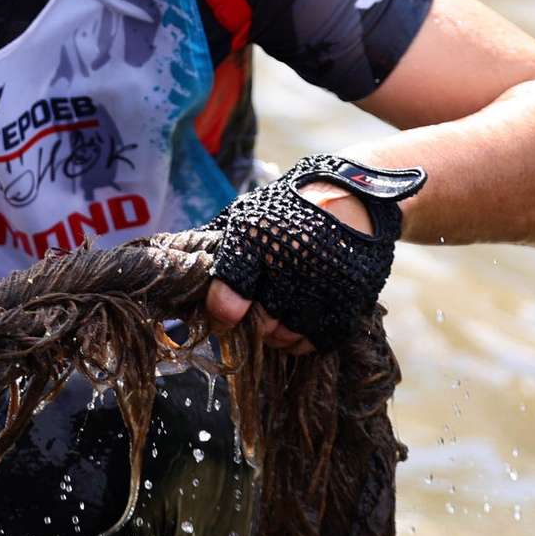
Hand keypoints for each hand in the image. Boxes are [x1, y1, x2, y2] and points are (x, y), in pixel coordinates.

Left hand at [200, 182, 370, 357]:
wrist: (355, 196)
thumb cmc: (289, 210)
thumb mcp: (248, 215)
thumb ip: (219, 247)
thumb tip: (179, 266)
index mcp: (257, 237)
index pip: (230, 292)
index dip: (220, 311)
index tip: (221, 316)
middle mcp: (290, 261)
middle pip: (261, 321)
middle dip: (252, 323)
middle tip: (252, 314)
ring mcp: (322, 282)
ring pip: (289, 335)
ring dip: (278, 333)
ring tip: (277, 315)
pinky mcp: (348, 298)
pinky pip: (318, 339)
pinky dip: (304, 339)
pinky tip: (300, 322)